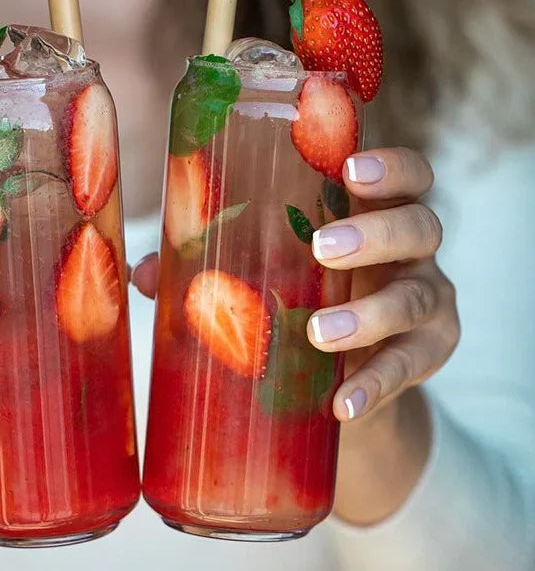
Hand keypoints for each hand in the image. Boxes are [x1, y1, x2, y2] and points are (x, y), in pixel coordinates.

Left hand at [131, 147, 459, 422]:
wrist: (345, 374)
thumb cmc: (303, 298)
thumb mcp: (268, 274)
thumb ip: (210, 265)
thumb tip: (141, 272)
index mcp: (374, 213)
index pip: (406, 175)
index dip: (390, 167)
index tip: (350, 169)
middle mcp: (412, 252)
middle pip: (420, 226)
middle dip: (374, 233)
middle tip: (322, 248)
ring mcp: (429, 302)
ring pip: (418, 296)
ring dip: (369, 314)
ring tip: (317, 334)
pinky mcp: (429, 355)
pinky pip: (411, 366)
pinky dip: (376, 383)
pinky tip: (342, 404)